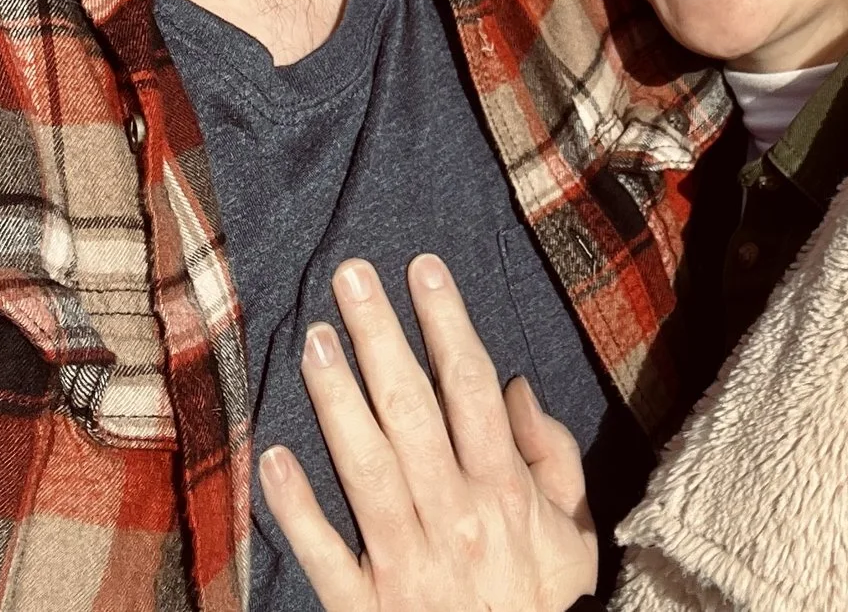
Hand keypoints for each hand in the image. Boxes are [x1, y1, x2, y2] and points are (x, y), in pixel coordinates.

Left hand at [260, 254, 597, 611]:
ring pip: (366, 467)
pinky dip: (298, 509)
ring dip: (337, 400)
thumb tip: (513, 387)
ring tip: (315, 339)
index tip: (422, 268)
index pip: (470, 389)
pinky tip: (274, 457)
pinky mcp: (367, 608)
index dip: (446, 323)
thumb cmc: (546, 602)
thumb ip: (549, 454)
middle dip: (381, 337)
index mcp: (504, 491)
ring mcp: (406, 562)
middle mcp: (454, 516)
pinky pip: (327, 554)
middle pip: (412, 412)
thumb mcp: (573, 528)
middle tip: (350, 275)